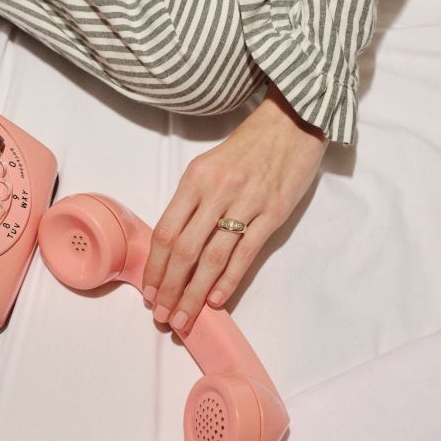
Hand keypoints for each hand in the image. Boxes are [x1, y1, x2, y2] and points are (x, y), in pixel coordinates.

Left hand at [141, 87, 326, 335]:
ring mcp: (246, 204)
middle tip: (161, 316)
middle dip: (170, 288)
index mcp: (195, 179)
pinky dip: (228, 281)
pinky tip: (216, 301)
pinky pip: (245, 254)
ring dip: (195, 293)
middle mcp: (217, 192)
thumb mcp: (208, 165)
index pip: (166, 231)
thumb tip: (174, 246)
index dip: (154, 266)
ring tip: (184, 318)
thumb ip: (191, 201)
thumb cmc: (247, 146)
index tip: (148, 291)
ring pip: (212, 258)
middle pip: (184, 250)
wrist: (292, 122)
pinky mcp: (274, 214)